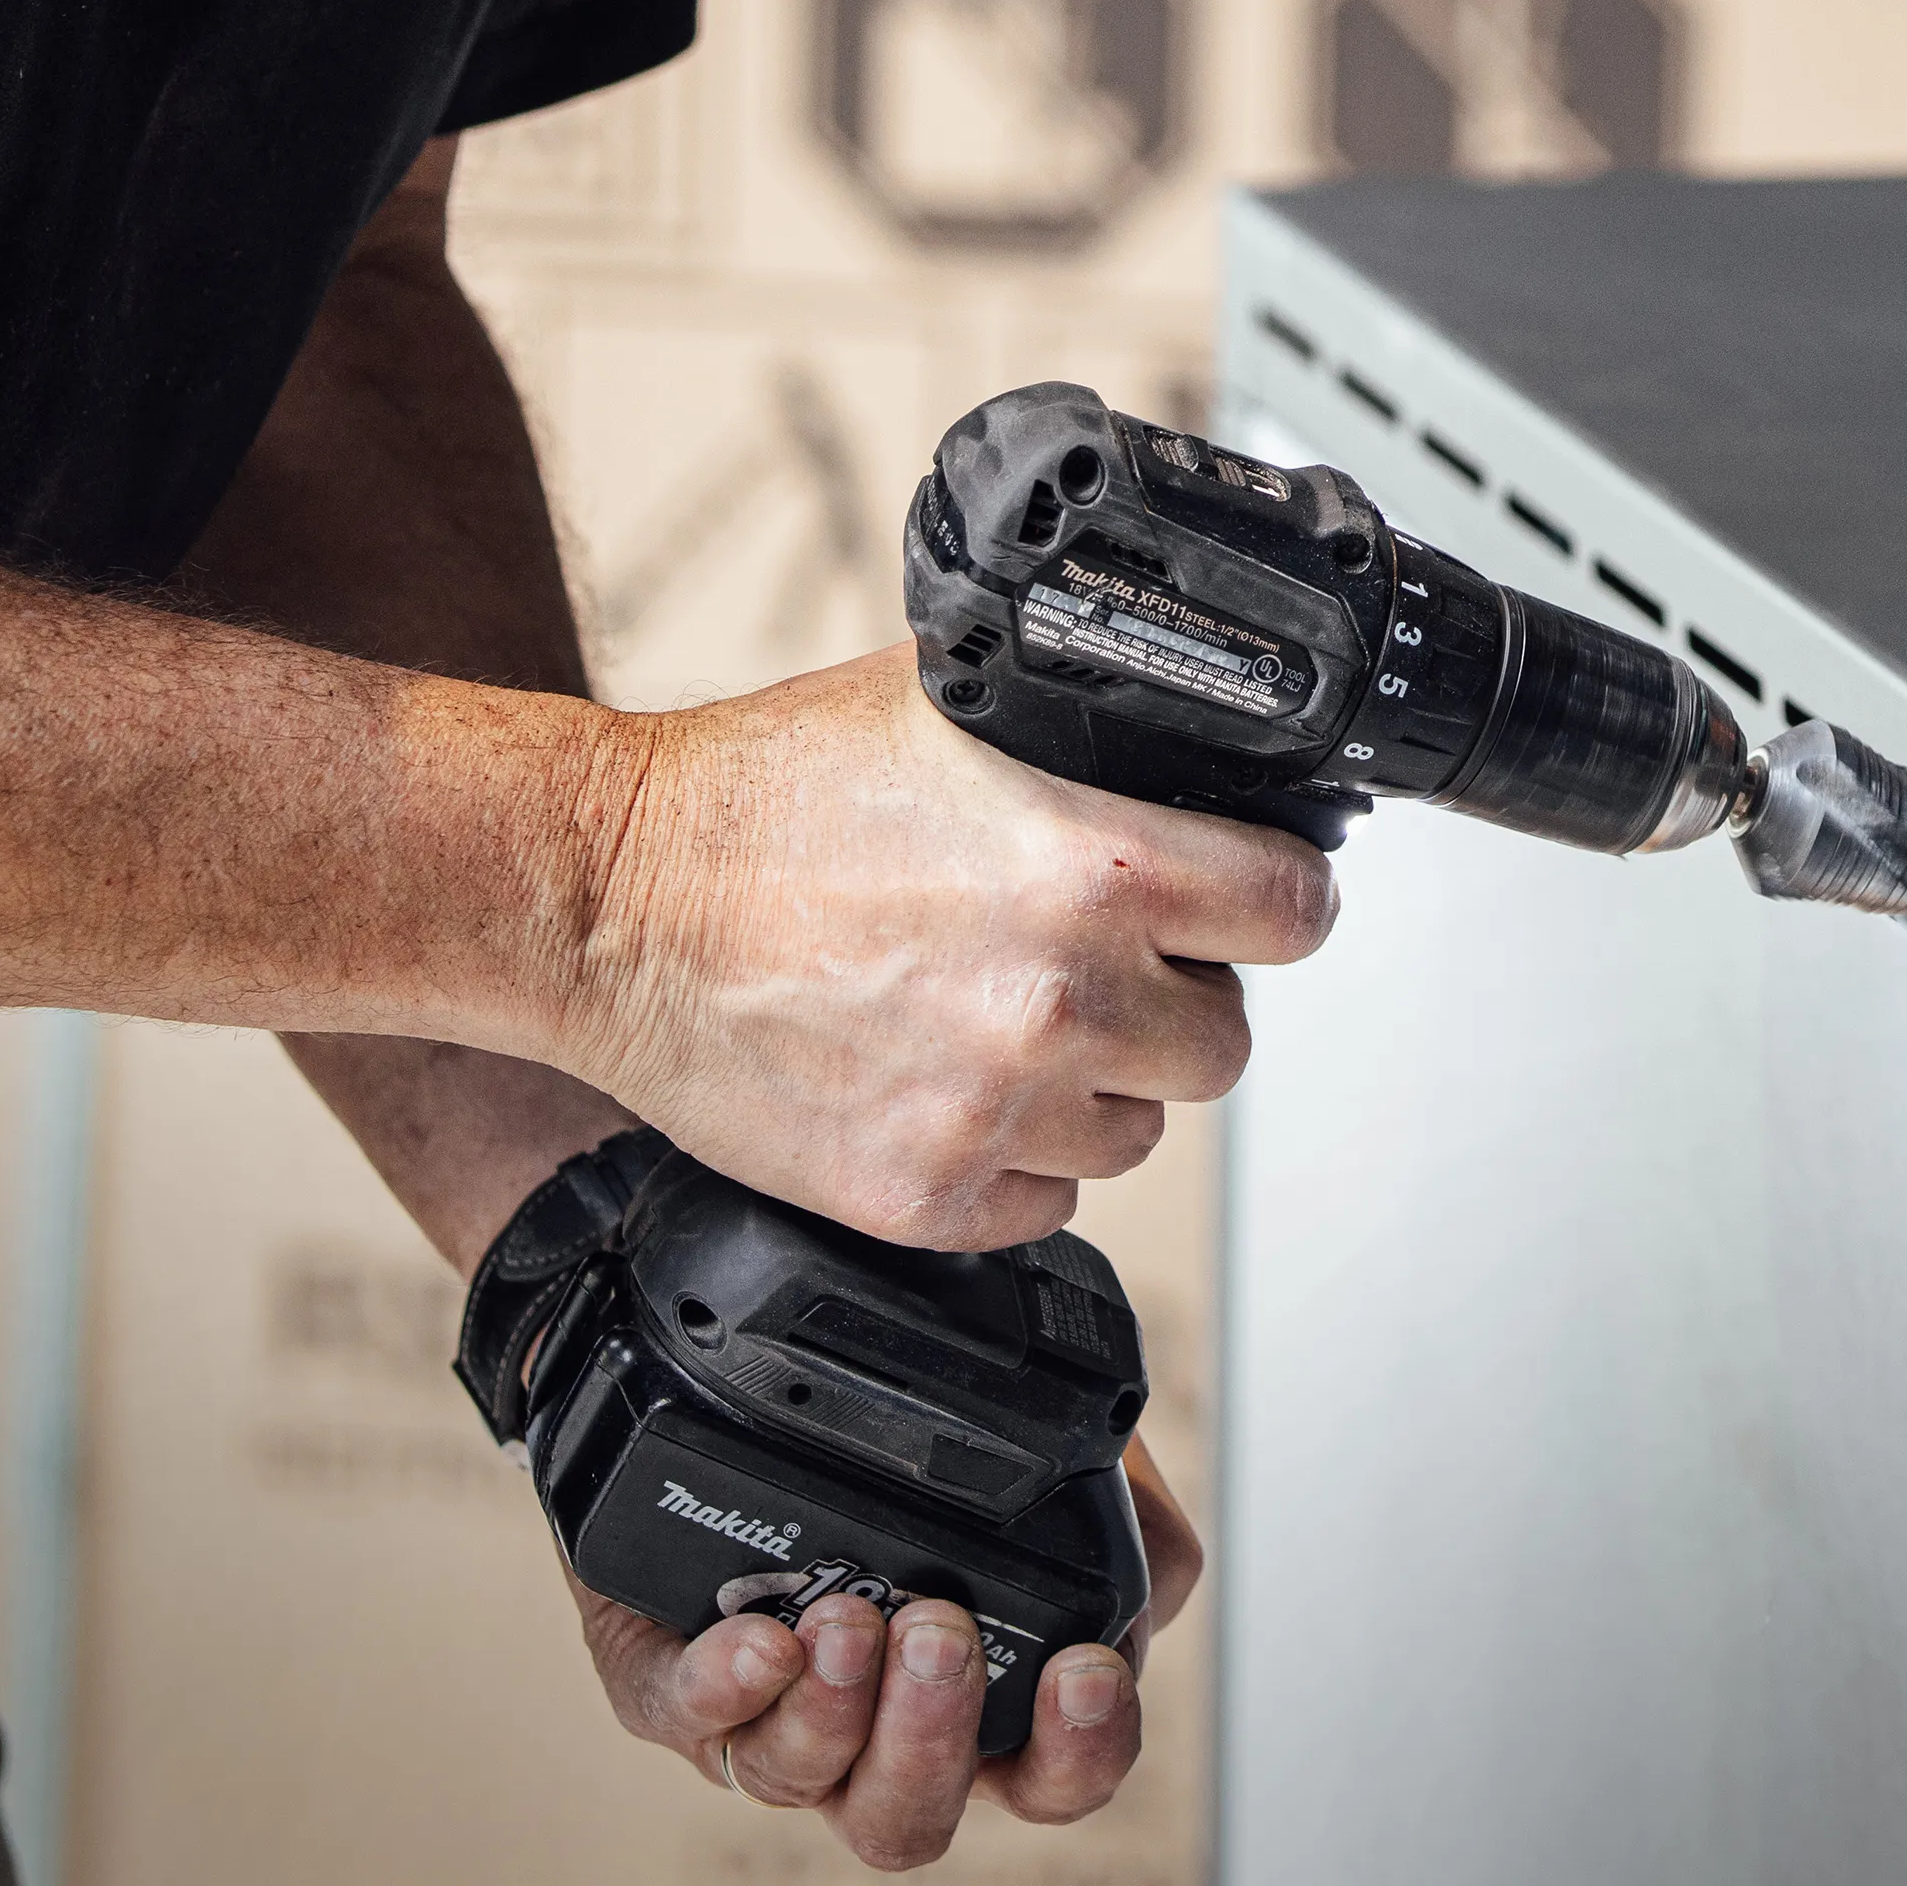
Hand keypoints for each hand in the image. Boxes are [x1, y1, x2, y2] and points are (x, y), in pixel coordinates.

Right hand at [563, 643, 1335, 1245]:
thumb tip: (1181, 732)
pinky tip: (951, 1082)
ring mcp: (995, 1110)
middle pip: (1226, 1039)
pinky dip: (1016, 1156)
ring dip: (1097, 1083)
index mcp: (1095, 866)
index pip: (1294, 911)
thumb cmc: (761, 793)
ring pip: (1139, 1132)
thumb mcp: (953, 702)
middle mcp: (1062, 997)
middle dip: (1179, 998)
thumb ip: (1083, 732)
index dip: (1275, 899)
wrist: (612, 900)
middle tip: (1105, 961)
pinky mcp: (923, 1198)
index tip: (1251, 901)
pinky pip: (1047, 1203)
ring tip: (1008, 1017)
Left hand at [573, 1434, 1202, 1864]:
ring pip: (801, 1780)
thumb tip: (1154, 1579)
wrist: (757, 1363)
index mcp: (982, 1693)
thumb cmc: (920, 1438)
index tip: (1081, 1670)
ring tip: (848, 1616)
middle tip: (941, 1633)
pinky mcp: (669, 1671)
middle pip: (912, 1818)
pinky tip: (757, 1640)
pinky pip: (681, 1716)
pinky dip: (723, 1688)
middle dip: (932, 1739)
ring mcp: (770, 1709)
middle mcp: (874, 1725)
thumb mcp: (1054, 1447)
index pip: (1050, 1776)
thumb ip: (1127, 1510)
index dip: (1078, 1753)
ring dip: (834, 1710)